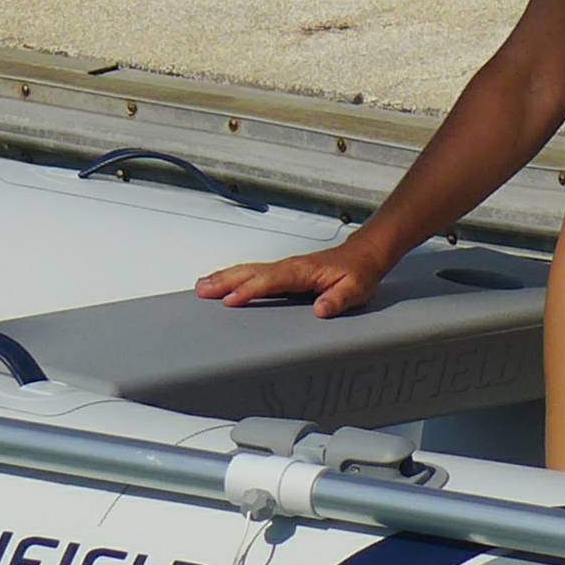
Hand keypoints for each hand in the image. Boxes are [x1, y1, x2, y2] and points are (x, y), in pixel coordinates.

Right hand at [195, 241, 390, 317]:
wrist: (363, 255)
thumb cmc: (358, 273)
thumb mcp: (355, 289)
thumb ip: (338, 299)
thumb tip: (321, 309)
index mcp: (303, 272)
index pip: (271, 281)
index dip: (250, 290)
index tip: (231, 300)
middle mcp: (289, 267)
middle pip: (251, 273)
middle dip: (225, 281)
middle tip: (202, 291)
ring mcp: (284, 267)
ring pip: (248, 270)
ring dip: (224, 277)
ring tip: (202, 286)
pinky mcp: (282, 271)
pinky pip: (253, 272)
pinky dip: (234, 276)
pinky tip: (221, 282)